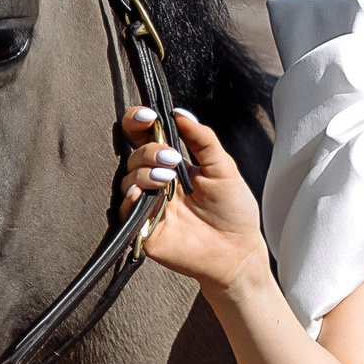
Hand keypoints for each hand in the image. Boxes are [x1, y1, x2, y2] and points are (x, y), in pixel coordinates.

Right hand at [119, 107, 266, 294]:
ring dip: (143, 172)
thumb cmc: (233, 209)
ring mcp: (147, 206)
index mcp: (172, 164)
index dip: (138, 122)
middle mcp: (155, 183)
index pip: (144, 137)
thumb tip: (180, 113)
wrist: (238, 250)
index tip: (149, 117)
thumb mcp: (224, 168)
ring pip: (127, 180)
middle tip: (172, 159)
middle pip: (133, 156)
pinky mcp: (142, 230)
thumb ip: (203, 139)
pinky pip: (125, 212)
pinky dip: (130, 199)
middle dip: (148, 151)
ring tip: (167, 178)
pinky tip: (142, 193)